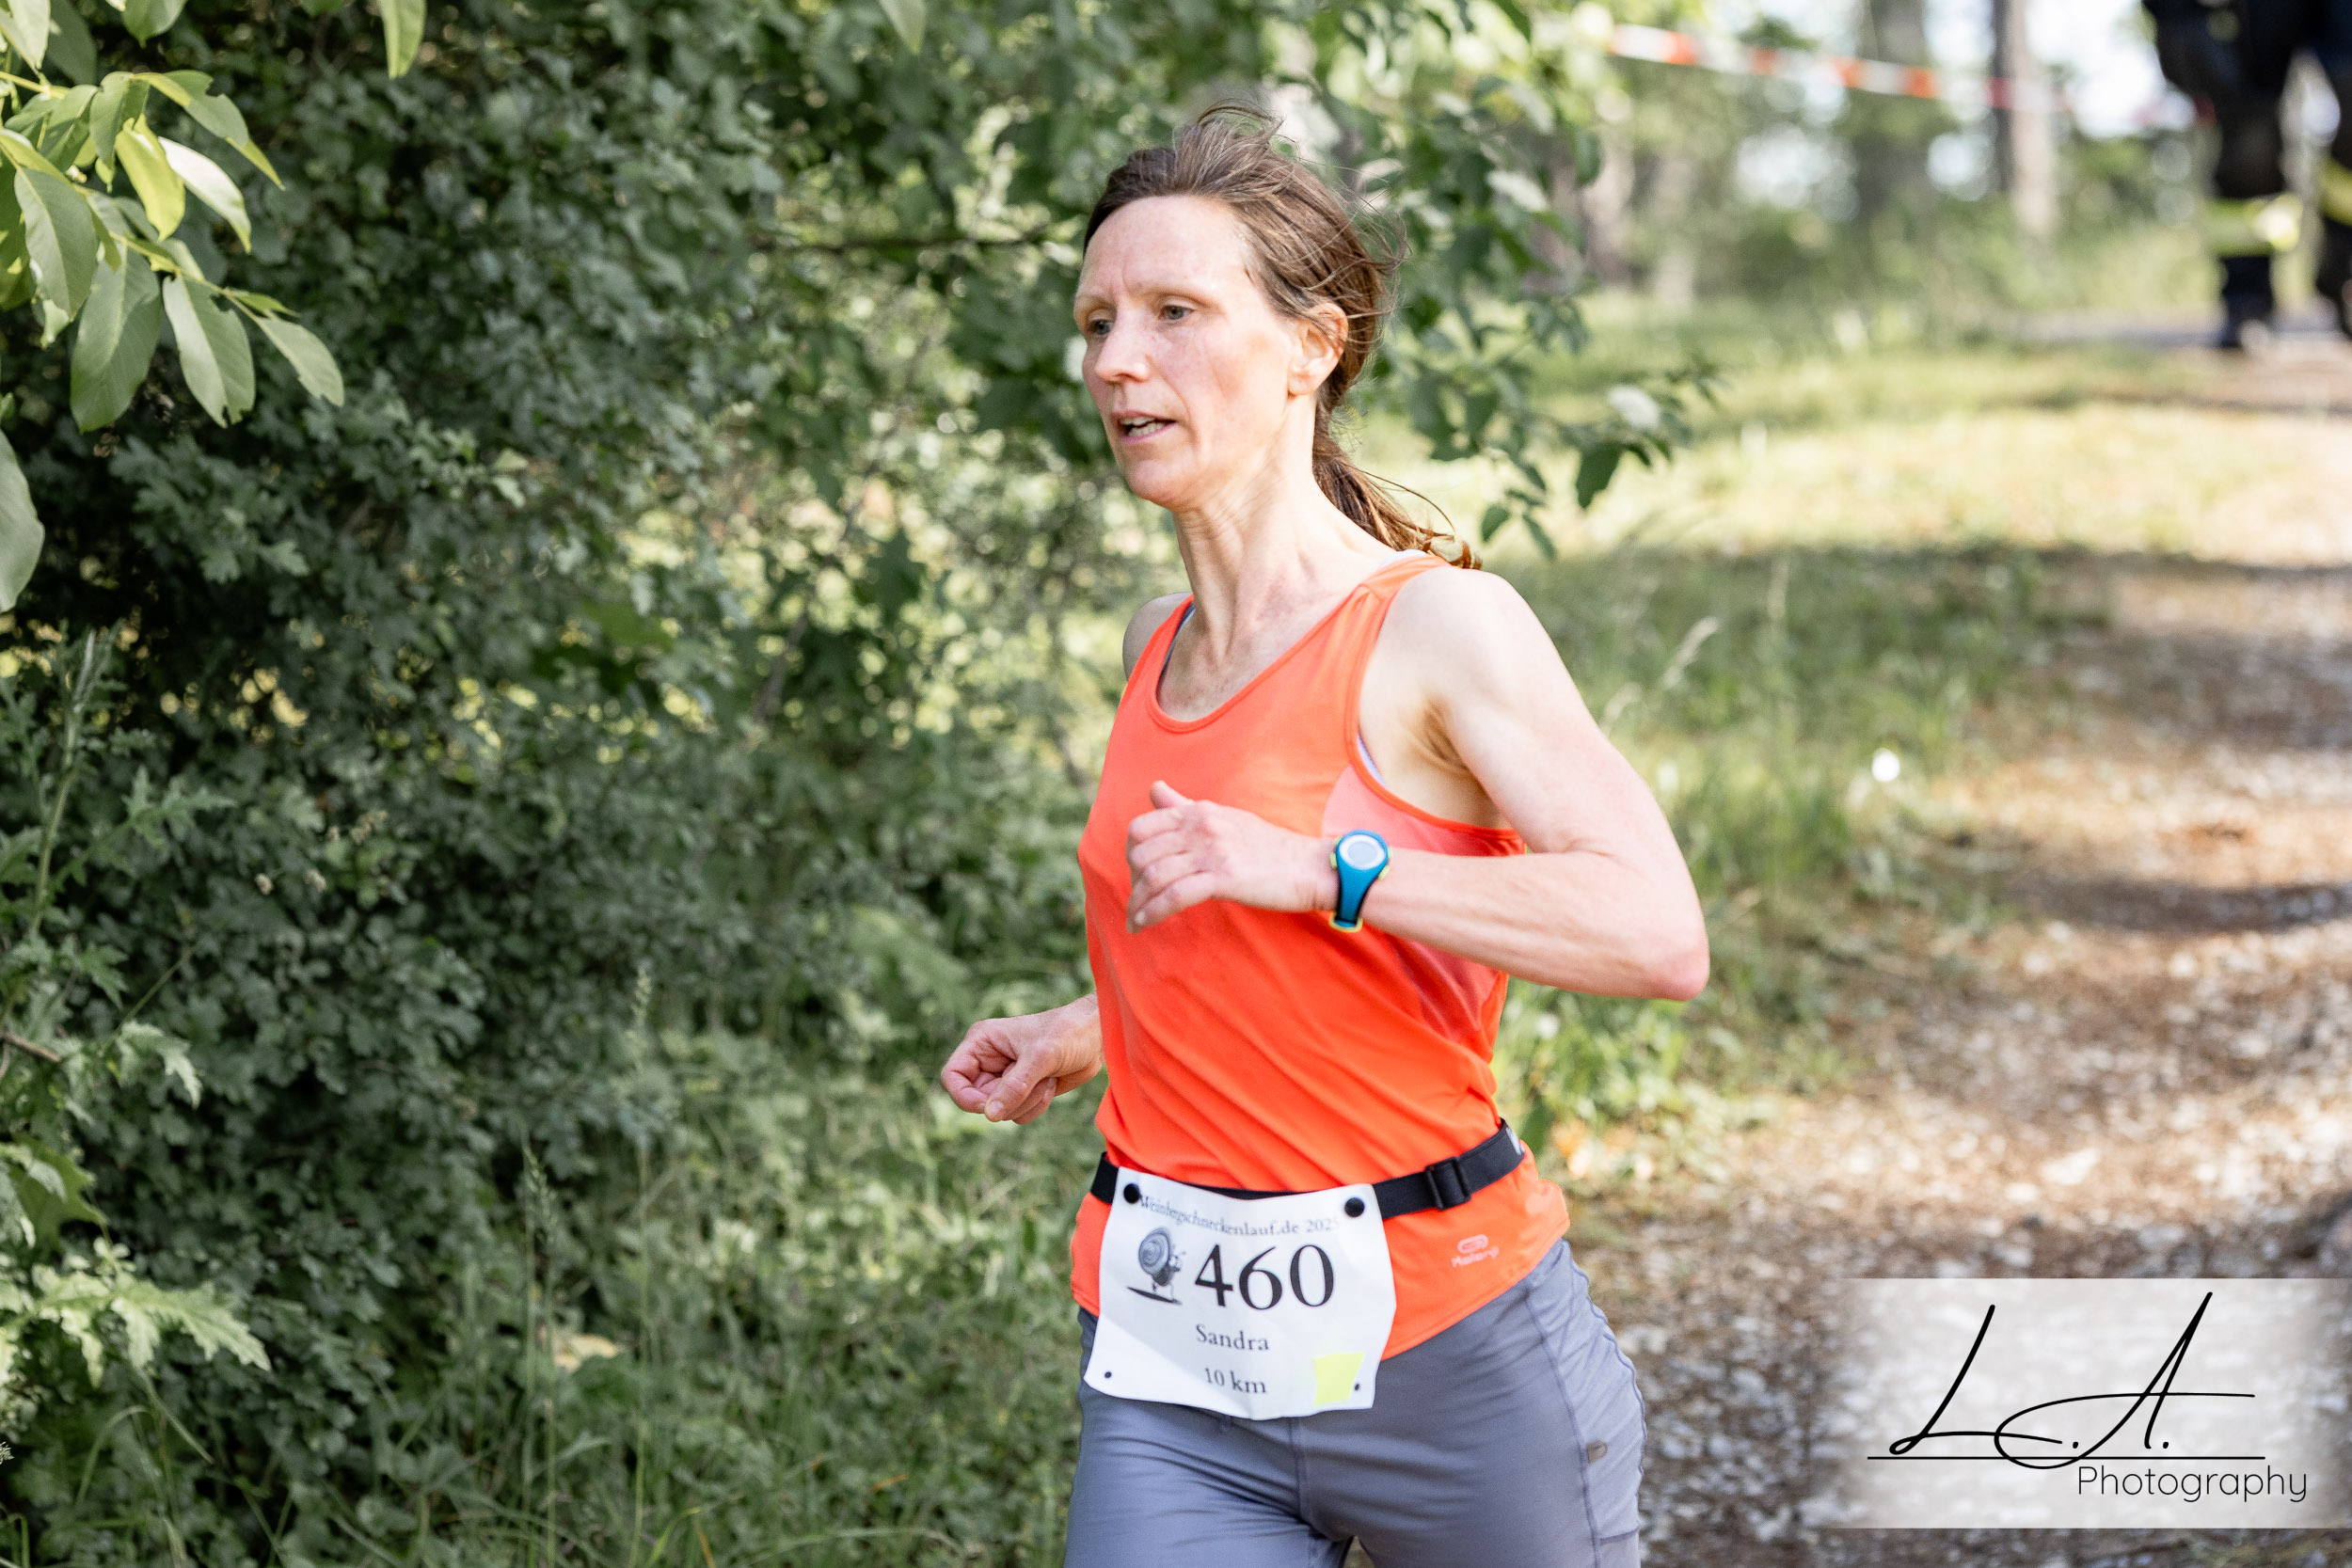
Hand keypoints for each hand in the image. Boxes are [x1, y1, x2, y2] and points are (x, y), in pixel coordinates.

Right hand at [940, 995, 1103, 1124]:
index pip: (953, 1076)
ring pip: (1001, 1111)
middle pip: (978, 1099)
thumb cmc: (1067, 1033)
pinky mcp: (1022, 1091)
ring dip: (1027, 1101)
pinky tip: (1050, 1083)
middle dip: (1009, 1099)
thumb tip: (990, 1115)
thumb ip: (1014, 1087)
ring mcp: (1005, 1078)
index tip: (988, 1106)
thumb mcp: (1040, 1057)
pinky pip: (1018, 1114)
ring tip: (1046, 1077)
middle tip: (1034, 1083)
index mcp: (981, 1042)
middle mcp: (988, 1061)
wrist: (1096, 1037)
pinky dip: (1037, 1106)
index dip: (965, 1096)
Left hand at [1125, 780, 1336, 931]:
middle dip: (1133, 883)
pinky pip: (1174, 896)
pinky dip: (1153, 912)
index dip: (1131, 856)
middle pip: (1142, 855)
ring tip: (1135, 921)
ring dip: (1138, 904)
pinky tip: (1145, 924)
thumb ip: (1185, 806)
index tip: (1137, 877)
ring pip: (1154, 877)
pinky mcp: (1224, 878)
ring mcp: (1213, 851)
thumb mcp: (1224, 817)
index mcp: (1199, 811)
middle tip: (1139, 902)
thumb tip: (1154, 788)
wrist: (1309, 866)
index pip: (1141, 828)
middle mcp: (1201, 826)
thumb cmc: (1268, 847)